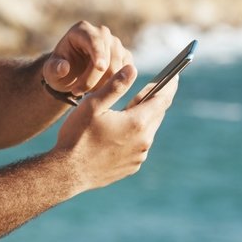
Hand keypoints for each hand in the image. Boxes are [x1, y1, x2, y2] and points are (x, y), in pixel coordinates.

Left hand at [42, 21, 133, 98]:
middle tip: (76, 92)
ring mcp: (115, 44)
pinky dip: (113, 85)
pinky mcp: (125, 56)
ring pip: (118, 67)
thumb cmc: (59, 70)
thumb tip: (63, 67)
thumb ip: (54, 69)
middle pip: (107, 56)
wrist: (71, 74)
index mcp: (82, 30)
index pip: (94, 40)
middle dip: (93, 78)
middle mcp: (102, 33)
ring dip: (102, 85)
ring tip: (84, 92)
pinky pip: (125, 74)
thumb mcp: (51, 71)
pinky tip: (97, 90)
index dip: (98, 53)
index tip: (100, 67)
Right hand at [51, 65, 177, 191]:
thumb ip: (115, 85)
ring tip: (127, 111)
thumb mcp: (93, 105)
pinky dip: (134, 136)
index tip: (175, 74)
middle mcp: (144, 141)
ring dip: (142, 119)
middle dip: (154, 100)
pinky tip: (118, 133)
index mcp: (137, 122)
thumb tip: (132, 68)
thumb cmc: (77, 136)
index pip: (162, 99)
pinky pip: (139, 145)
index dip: (170, 85)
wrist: (67, 173)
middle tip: (147, 88)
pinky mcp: (132, 166)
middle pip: (157, 114)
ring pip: (147, 130)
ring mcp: (139, 156)